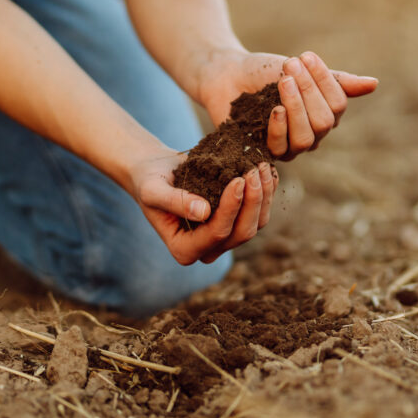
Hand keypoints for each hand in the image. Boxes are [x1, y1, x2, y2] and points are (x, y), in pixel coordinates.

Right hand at [129, 151, 276, 264]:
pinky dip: (266, 193)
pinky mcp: (235, 223)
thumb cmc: (149, 180)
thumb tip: (203, 212)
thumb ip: (173, 201)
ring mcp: (224, 238)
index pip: (216, 233)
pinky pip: (258, 213)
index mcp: (184, 249)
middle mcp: (207, 250)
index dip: (230, 209)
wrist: (156, 172)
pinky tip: (268, 172)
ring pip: (255, 225)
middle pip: (241, 233)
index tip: (238, 180)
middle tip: (254, 170)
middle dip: (252, 202)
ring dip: (263, 196)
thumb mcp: (152, 189)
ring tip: (262, 167)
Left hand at [197, 49, 377, 160]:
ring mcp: (288, 146)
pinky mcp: (265, 153)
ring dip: (297, 107)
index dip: (325, 81)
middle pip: (324, 122)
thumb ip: (335, 80)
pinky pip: (281, 148)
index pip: (337, 104)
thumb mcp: (300, 70)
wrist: (227, 74)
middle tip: (290, 66)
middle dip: (309, 91)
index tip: (305, 56)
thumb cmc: (265, 72)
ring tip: (284, 81)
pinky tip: (275, 109)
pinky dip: (281, 127)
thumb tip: (374, 83)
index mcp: (324, 112)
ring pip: (307, 138)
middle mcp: (311, 134)